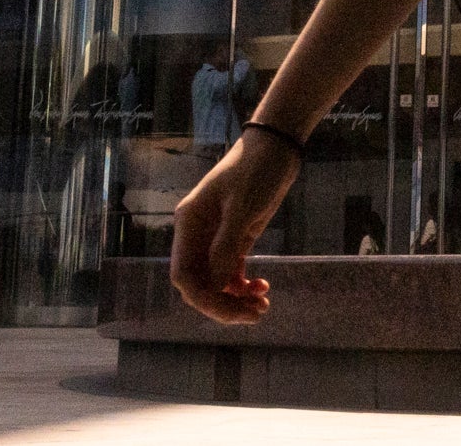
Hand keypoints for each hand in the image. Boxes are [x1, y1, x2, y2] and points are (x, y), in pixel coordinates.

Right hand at [170, 131, 299, 323]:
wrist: (276, 147)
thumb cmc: (256, 170)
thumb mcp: (242, 207)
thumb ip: (226, 247)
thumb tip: (214, 287)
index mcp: (189, 225)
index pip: (184, 274)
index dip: (202, 299)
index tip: (230, 312)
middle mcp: (197, 235)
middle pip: (200, 283)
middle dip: (223, 304)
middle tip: (255, 314)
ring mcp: (215, 237)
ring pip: (216, 281)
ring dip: (235, 298)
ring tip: (262, 306)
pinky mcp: (234, 237)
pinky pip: (231, 272)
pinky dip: (244, 285)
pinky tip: (262, 287)